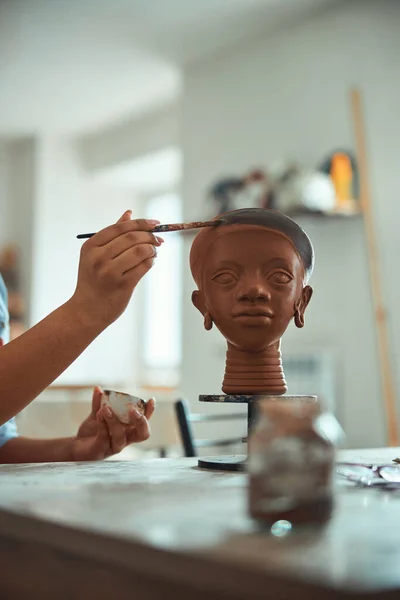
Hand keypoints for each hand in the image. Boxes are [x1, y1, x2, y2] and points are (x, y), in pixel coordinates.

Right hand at [70, 210, 163, 328]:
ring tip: (153, 252)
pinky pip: (144, 266)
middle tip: (158, 240)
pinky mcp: (122, 285)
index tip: (155, 223)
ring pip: (140, 251)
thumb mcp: (94, 255)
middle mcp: (98, 257)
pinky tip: (150, 262)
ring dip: (152, 249)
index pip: (120, 228)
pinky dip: (151, 261)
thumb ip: (112, 234)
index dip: (141, 223)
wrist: (87, 310)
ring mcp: (110, 272)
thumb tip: (128, 214)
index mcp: (91, 246)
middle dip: (150, 236)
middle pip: (132, 238)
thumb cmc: (93, 281)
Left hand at [71, 386, 155, 460]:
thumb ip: (99, 403)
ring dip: (114, 421)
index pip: (144, 423)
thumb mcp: (97, 415)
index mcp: (128, 430)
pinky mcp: (100, 451)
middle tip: (133, 410)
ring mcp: (112, 447)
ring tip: (105, 408)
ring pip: (120, 437)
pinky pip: (104, 438)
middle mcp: (124, 439)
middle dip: (141, 422)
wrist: (75, 446)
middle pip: (142, 435)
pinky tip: (98, 414)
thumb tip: (99, 388)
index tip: (151, 400)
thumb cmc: (91, 432)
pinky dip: (102, 424)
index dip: (150, 413)